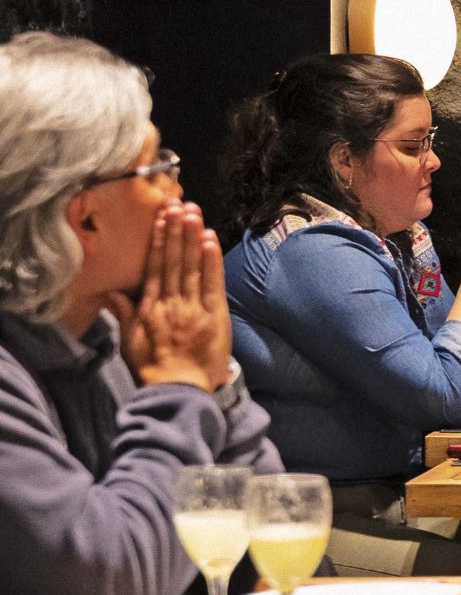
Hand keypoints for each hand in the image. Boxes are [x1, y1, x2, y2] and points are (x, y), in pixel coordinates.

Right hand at [108, 202, 230, 391]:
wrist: (178, 390)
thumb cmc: (153, 368)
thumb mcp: (130, 341)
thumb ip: (125, 313)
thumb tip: (112, 291)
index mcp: (149, 307)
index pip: (154, 267)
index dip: (158, 241)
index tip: (160, 219)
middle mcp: (170, 302)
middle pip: (173, 261)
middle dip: (176, 231)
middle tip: (178, 204)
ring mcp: (192, 308)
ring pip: (191, 267)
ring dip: (192, 238)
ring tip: (193, 214)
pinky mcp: (214, 316)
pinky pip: (212, 283)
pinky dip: (211, 261)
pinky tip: (209, 240)